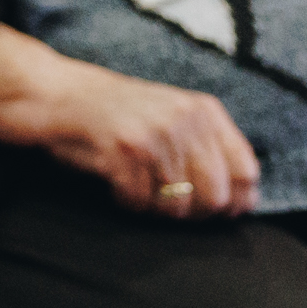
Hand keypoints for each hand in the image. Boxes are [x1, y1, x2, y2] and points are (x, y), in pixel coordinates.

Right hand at [0, 26, 257, 219]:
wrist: (60, 94)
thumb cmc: (118, 115)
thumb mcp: (174, 119)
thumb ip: (209, 149)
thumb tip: (244, 200)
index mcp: (205, 111)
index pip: (246, 172)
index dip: (234, 203)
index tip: (214, 212)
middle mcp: (186, 119)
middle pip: (215, 197)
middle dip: (192, 213)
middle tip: (165, 205)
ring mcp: (156, 132)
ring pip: (176, 206)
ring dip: (154, 209)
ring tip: (137, 188)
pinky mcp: (124, 148)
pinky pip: (139, 202)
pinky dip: (126, 202)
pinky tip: (116, 184)